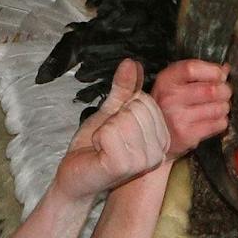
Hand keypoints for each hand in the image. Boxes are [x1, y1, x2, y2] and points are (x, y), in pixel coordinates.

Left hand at [55, 59, 171, 201]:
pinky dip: (98, 137)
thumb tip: (131, 62)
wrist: (76, 175)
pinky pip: (109, 132)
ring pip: (123, 119)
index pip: (145, 100)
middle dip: (113, 118)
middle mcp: (158, 151)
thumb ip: (124, 90)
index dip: (122, 108)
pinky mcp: (123, 165)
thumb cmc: (94, 146)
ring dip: (105, 129)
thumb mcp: (112, 112)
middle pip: (136, 108)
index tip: (116, 128)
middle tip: (107, 138)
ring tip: (103, 146)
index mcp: (161, 137)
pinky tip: (99, 152)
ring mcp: (143, 160)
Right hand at [152, 58, 230, 156]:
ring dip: (223, 107)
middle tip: (222, 94)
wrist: (151, 134)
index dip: (213, 71)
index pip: (192, 68)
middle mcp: (170, 98)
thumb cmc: (166, 105)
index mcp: (166, 80)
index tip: (220, 75)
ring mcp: (178, 118)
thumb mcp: (173, 83)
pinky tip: (210, 120)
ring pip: (219, 108)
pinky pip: (219, 124)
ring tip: (215, 108)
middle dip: (224, 91)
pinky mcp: (188, 135)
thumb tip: (225, 70)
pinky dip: (220, 121)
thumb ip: (197, 73)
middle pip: (212, 90)